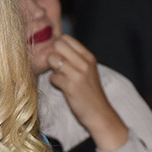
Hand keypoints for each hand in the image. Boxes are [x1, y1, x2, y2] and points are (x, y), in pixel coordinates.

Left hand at [47, 35, 128, 150]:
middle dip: (53, 55)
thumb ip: (74, 57)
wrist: (99, 113)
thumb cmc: (89, 91)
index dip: (57, 46)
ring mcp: (78, 74)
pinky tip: (63, 87)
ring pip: (52, 60)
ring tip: (61, 77)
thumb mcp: (87, 70)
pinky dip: (55, 82)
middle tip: (57, 67)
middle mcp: (84, 62)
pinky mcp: (71, 86)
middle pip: (57, 45)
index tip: (58, 56)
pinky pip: (53, 77)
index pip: (65, 38)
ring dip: (53, 69)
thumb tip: (54, 45)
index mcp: (88, 56)